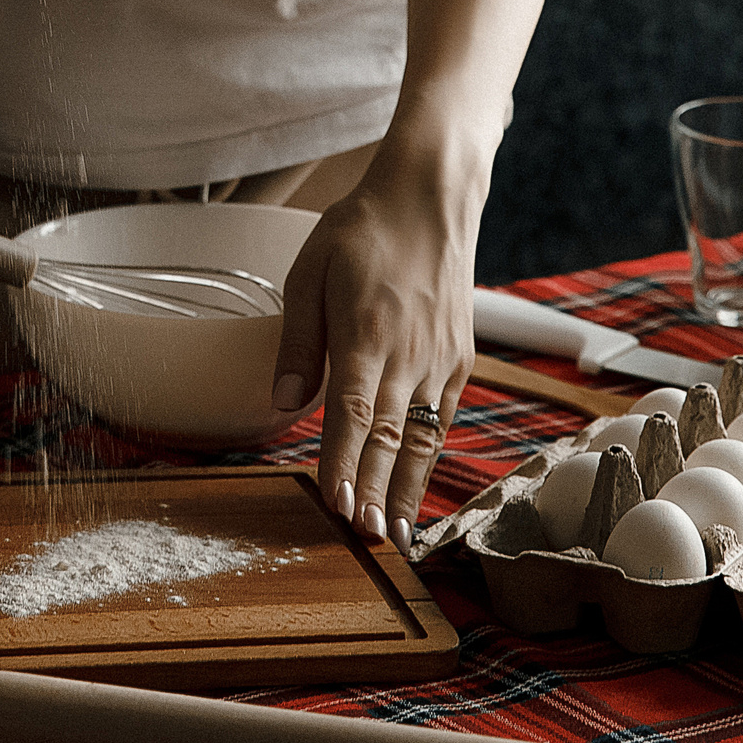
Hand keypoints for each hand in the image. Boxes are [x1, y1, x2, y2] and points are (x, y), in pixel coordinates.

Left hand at [268, 142, 484, 554]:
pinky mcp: (459, 359)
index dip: (344, 466)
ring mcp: (440, 360)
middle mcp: (410, 355)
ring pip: (422, 439)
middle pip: (390, 439)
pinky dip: (430, 458)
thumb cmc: (362, 230)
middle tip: (368, 543)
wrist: (431, 198)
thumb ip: (297, 343)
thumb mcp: (308, 273)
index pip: (353, 416)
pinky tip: (417, 486)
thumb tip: (282, 404)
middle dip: (378, 494)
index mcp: (367, 334)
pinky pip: (442, 419)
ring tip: (397, 535)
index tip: (336, 508)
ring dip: (407, 490)